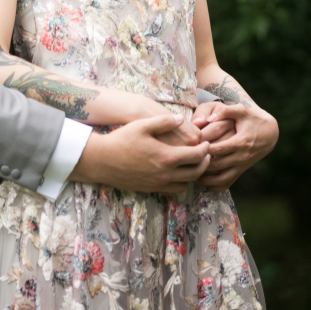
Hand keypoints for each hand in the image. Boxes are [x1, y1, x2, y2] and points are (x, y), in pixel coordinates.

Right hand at [72, 114, 210, 194]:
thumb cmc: (122, 140)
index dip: (205, 149)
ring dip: (195, 174)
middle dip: (205, 162)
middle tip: (206, 153)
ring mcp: (160, 184)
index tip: (206, 142)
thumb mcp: (142, 125)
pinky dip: (183, 182)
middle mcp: (166, 174)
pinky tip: (179, 172)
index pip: (196, 155)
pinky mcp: (153, 189)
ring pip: (187, 183)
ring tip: (194, 162)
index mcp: (167, 156)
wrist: (104, 161)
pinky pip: (175, 190)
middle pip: (196, 172)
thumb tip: (181, 119)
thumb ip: (164, 121)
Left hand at [195, 103, 277, 189]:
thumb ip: (225, 111)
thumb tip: (209, 118)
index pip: (218, 149)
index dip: (203, 148)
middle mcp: (242, 157)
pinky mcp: (241, 170)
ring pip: (222, 178)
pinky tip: (203, 183)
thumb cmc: (252, 119)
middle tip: (185, 160)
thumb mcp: (241, 110)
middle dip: (201, 164)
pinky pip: (228, 182)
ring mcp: (242, 165)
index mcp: (241, 142)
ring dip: (206, 178)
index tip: (190, 145)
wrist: (270, 132)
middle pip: (217, 165)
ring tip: (191, 173)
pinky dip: (216, 185)